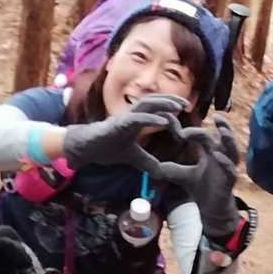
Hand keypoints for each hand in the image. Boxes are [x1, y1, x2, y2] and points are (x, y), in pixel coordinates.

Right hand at [61, 94, 186, 172]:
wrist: (85, 149)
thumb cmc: (105, 147)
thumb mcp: (132, 157)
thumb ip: (147, 162)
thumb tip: (161, 173)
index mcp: (136, 120)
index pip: (156, 111)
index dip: (170, 114)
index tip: (183, 121)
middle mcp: (132, 115)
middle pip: (154, 101)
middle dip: (171, 100)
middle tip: (187, 104)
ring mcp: (124, 117)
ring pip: (146, 104)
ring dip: (164, 103)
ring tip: (178, 107)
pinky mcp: (118, 124)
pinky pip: (137, 118)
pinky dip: (151, 118)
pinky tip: (164, 122)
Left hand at [152, 117, 241, 240]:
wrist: (211, 210)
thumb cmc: (202, 189)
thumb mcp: (183, 176)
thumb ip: (171, 168)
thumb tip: (154, 163)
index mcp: (210, 152)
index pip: (202, 136)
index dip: (191, 131)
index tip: (176, 125)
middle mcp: (221, 156)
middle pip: (223, 137)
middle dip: (221, 126)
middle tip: (216, 115)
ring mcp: (227, 167)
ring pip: (231, 150)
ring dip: (228, 139)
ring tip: (222, 129)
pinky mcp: (230, 180)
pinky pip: (230, 169)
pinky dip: (224, 161)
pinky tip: (217, 155)